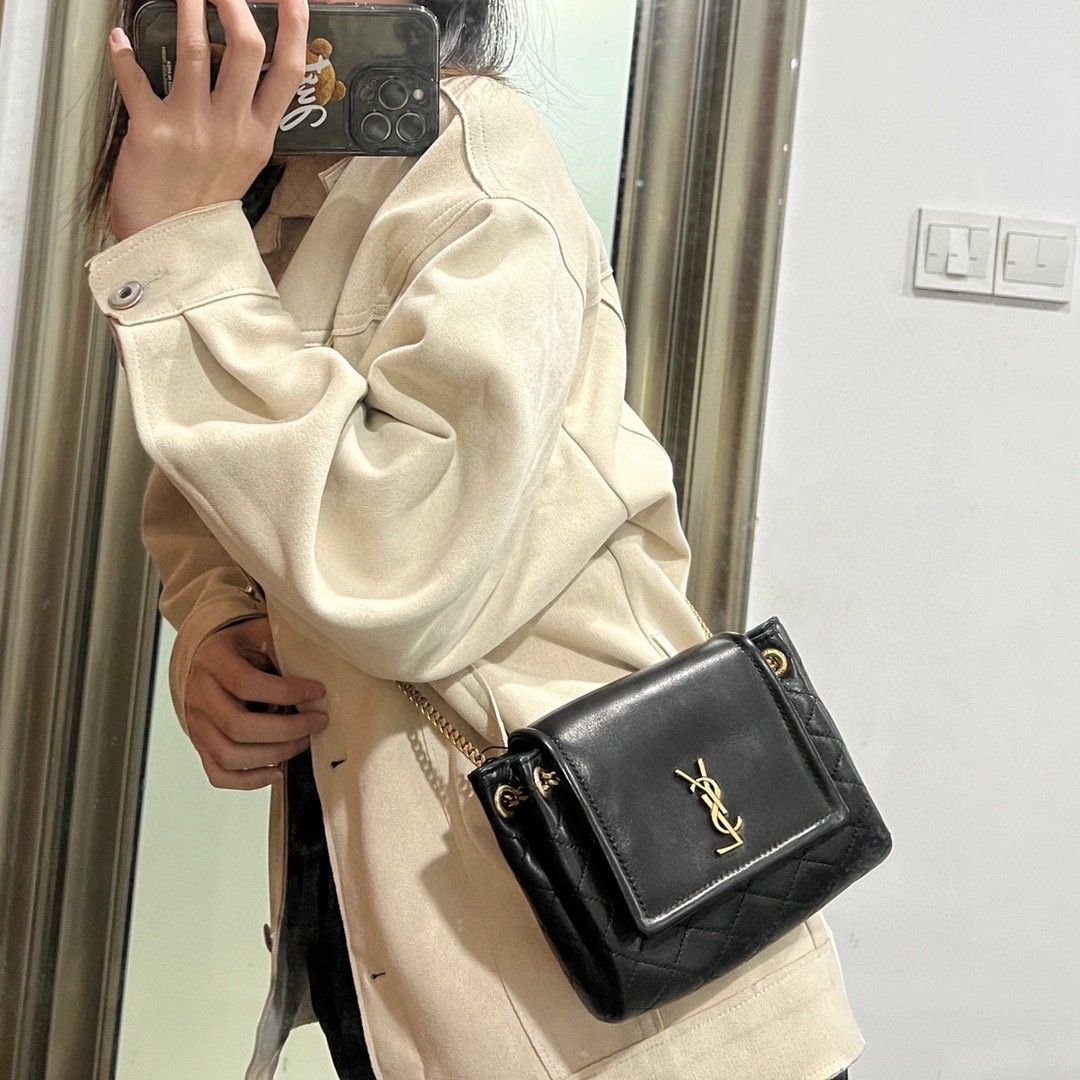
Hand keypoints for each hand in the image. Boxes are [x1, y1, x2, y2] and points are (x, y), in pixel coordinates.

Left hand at [106, 0, 309, 240]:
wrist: (173, 246)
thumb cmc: (203, 203)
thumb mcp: (242, 162)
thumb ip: (246, 118)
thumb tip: (240, 71)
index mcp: (259, 135)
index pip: (288, 71)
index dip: (294, 25)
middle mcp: (232, 128)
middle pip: (248, 48)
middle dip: (234, 2)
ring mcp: (194, 128)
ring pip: (198, 50)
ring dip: (189, 7)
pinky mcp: (153, 130)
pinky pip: (135, 78)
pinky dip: (123, 54)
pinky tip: (119, 39)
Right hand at [184, 616, 327, 789]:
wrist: (207, 655)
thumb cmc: (241, 646)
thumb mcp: (261, 633)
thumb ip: (282, 649)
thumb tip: (316, 673)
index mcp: (214, 662)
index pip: (246, 684)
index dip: (286, 692)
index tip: (318, 692)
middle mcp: (200, 695)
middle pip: (238, 726)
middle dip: (287, 730)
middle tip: (317, 722)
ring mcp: (197, 724)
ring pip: (229, 755)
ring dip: (274, 755)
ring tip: (303, 743)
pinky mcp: (201, 745)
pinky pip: (219, 774)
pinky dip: (249, 780)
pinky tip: (277, 772)